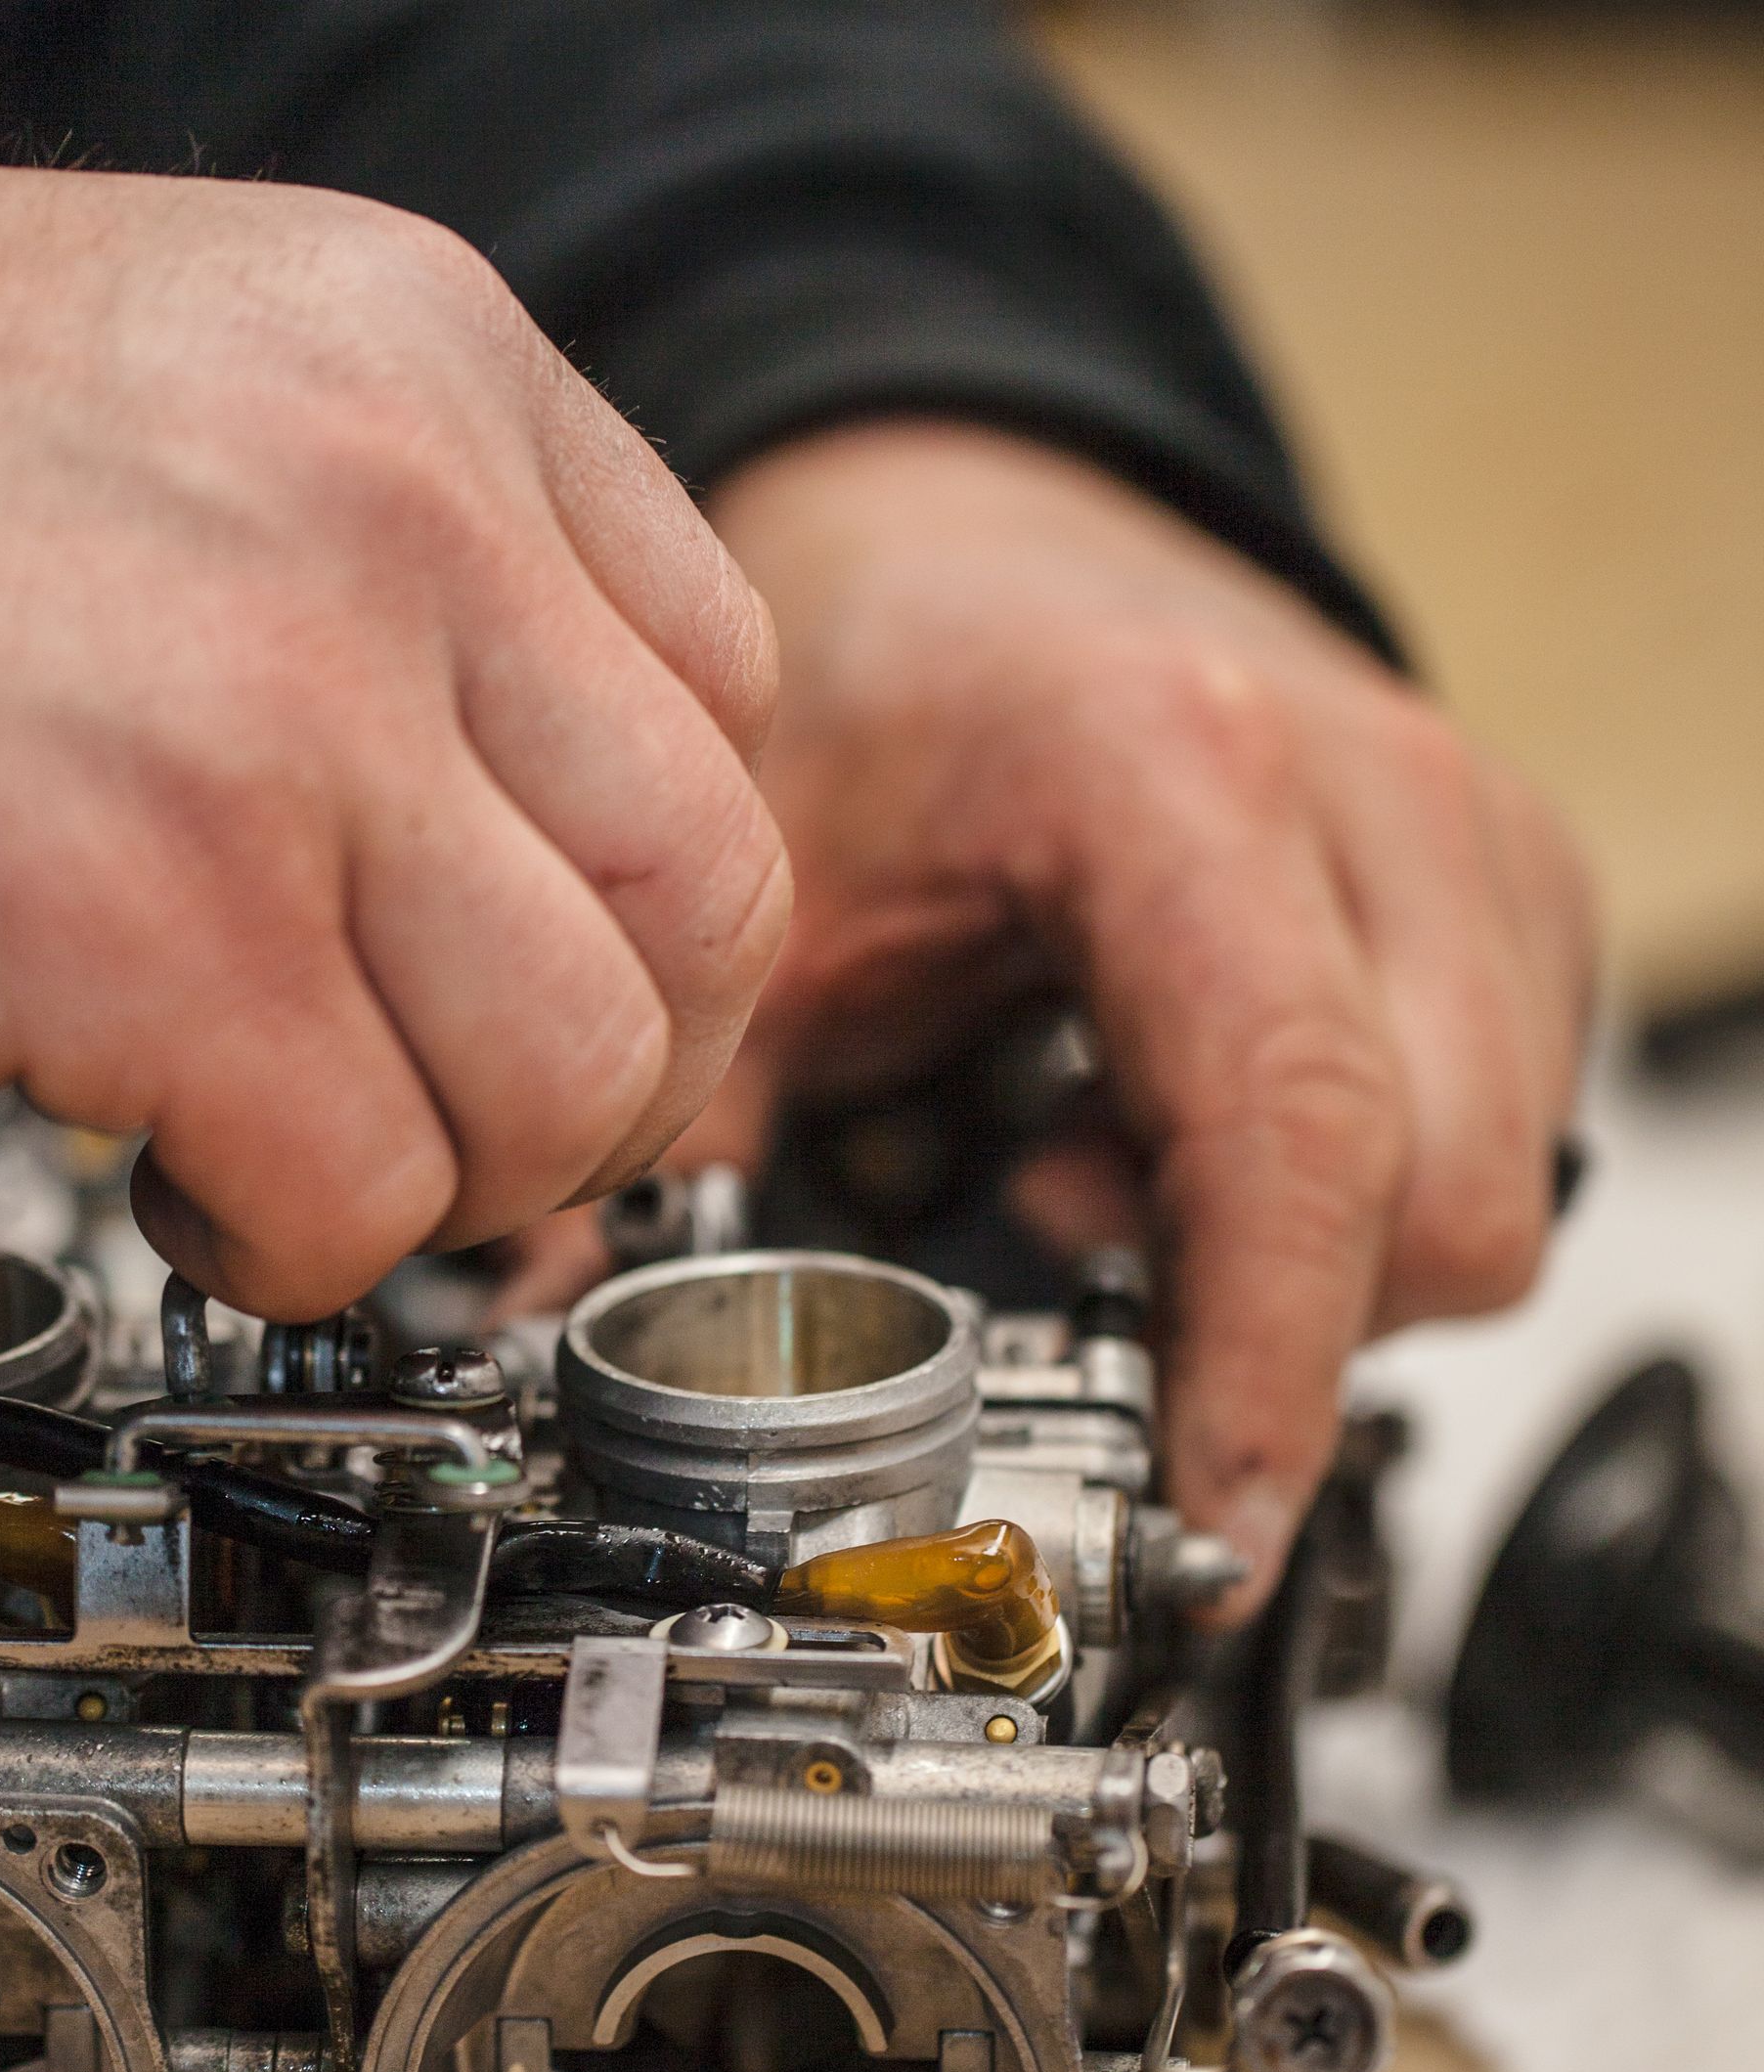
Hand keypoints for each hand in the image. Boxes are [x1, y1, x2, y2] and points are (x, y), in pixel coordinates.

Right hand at [0, 168, 788, 1317]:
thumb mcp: (194, 399)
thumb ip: (411, 565)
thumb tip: (559, 828)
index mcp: (423, 360)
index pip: (728, 692)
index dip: (658, 897)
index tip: (575, 975)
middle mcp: (394, 509)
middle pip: (709, 901)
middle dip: (618, 1074)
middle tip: (481, 1116)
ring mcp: (283, 712)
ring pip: (576, 1074)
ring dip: (464, 1178)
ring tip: (316, 1145)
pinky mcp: (148, 917)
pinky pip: (366, 1189)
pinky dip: (299, 1243)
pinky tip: (191, 1177)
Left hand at [650, 422, 1590, 1612]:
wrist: (992, 537)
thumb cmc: (897, 679)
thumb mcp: (761, 892)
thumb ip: (684, 1123)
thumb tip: (571, 1342)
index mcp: (1181, 776)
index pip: (1298, 1134)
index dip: (1259, 1367)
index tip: (1204, 1525)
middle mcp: (1375, 799)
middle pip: (1441, 1207)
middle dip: (1281, 1319)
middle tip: (1064, 1252)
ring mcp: (1469, 843)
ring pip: (1494, 1192)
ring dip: (1321, 1262)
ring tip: (1111, 1175)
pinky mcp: (1509, 893)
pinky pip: (1506, 1134)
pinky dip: (1363, 1195)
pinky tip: (1190, 1128)